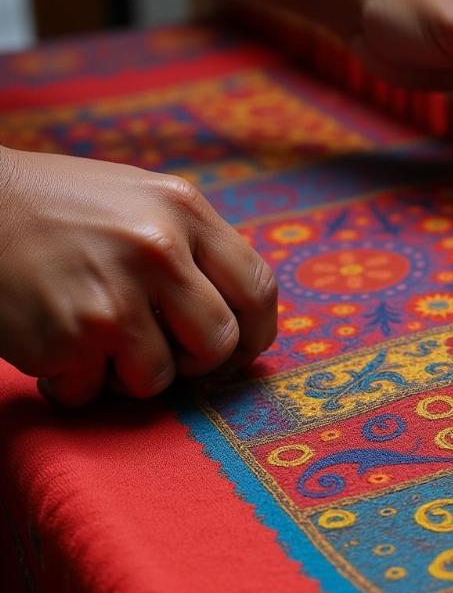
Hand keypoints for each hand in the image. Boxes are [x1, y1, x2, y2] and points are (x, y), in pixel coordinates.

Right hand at [0, 147, 276, 406]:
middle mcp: (157, 249)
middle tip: (161, 348)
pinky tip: (55, 342)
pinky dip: (74, 383)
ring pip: (160, 378)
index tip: (243, 347)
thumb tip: (239, 312)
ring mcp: (114, 295)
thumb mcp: (142, 199)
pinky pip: (94, 393)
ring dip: (129, 373)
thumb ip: (194, 247)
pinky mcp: (69, 336)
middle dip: (194, 360)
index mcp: (183, 209)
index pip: (258, 287)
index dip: (258, 330)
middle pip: (219, 343)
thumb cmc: (60, 206)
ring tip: (95, 337)